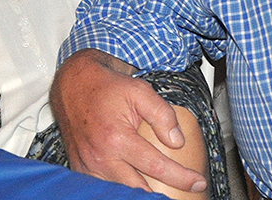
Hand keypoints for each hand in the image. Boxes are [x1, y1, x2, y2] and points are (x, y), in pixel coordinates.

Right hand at [50, 49, 207, 195]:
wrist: (74, 84)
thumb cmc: (106, 87)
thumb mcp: (140, 91)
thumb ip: (162, 114)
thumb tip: (178, 142)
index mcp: (116, 138)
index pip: (157, 167)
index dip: (181, 177)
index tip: (197, 182)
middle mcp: (100, 156)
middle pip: (138, 190)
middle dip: (161, 195)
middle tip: (181, 193)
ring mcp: (88, 165)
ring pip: (119, 192)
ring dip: (138, 193)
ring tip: (158, 191)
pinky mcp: (81, 168)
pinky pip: (103, 187)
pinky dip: (119, 189)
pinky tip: (134, 187)